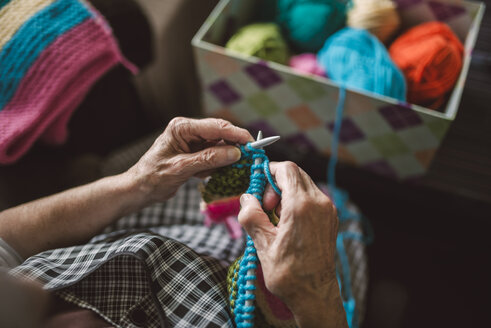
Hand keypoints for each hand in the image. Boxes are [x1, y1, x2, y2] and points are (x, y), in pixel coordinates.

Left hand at [127, 117, 252, 203]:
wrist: (139, 189)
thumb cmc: (153, 177)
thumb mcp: (181, 169)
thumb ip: (208, 159)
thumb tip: (235, 153)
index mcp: (182, 127)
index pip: (216, 127)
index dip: (237, 134)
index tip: (253, 143)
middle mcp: (189, 130)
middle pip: (221, 134)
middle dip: (235, 146)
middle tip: (250, 158)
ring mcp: (192, 141)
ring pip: (220, 145)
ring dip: (226, 158)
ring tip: (227, 170)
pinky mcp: (195, 152)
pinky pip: (214, 156)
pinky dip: (218, 165)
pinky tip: (208, 175)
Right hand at [238, 162, 346, 326]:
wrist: (315, 295)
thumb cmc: (289, 274)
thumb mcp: (262, 244)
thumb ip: (251, 215)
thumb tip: (246, 198)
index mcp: (302, 206)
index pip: (286, 169)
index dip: (268, 173)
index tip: (258, 192)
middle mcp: (319, 203)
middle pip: (296, 173)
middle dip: (275, 184)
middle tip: (264, 207)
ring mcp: (328, 210)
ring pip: (303, 184)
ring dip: (285, 193)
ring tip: (274, 218)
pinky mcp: (330, 218)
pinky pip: (311, 197)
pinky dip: (296, 201)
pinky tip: (286, 222)